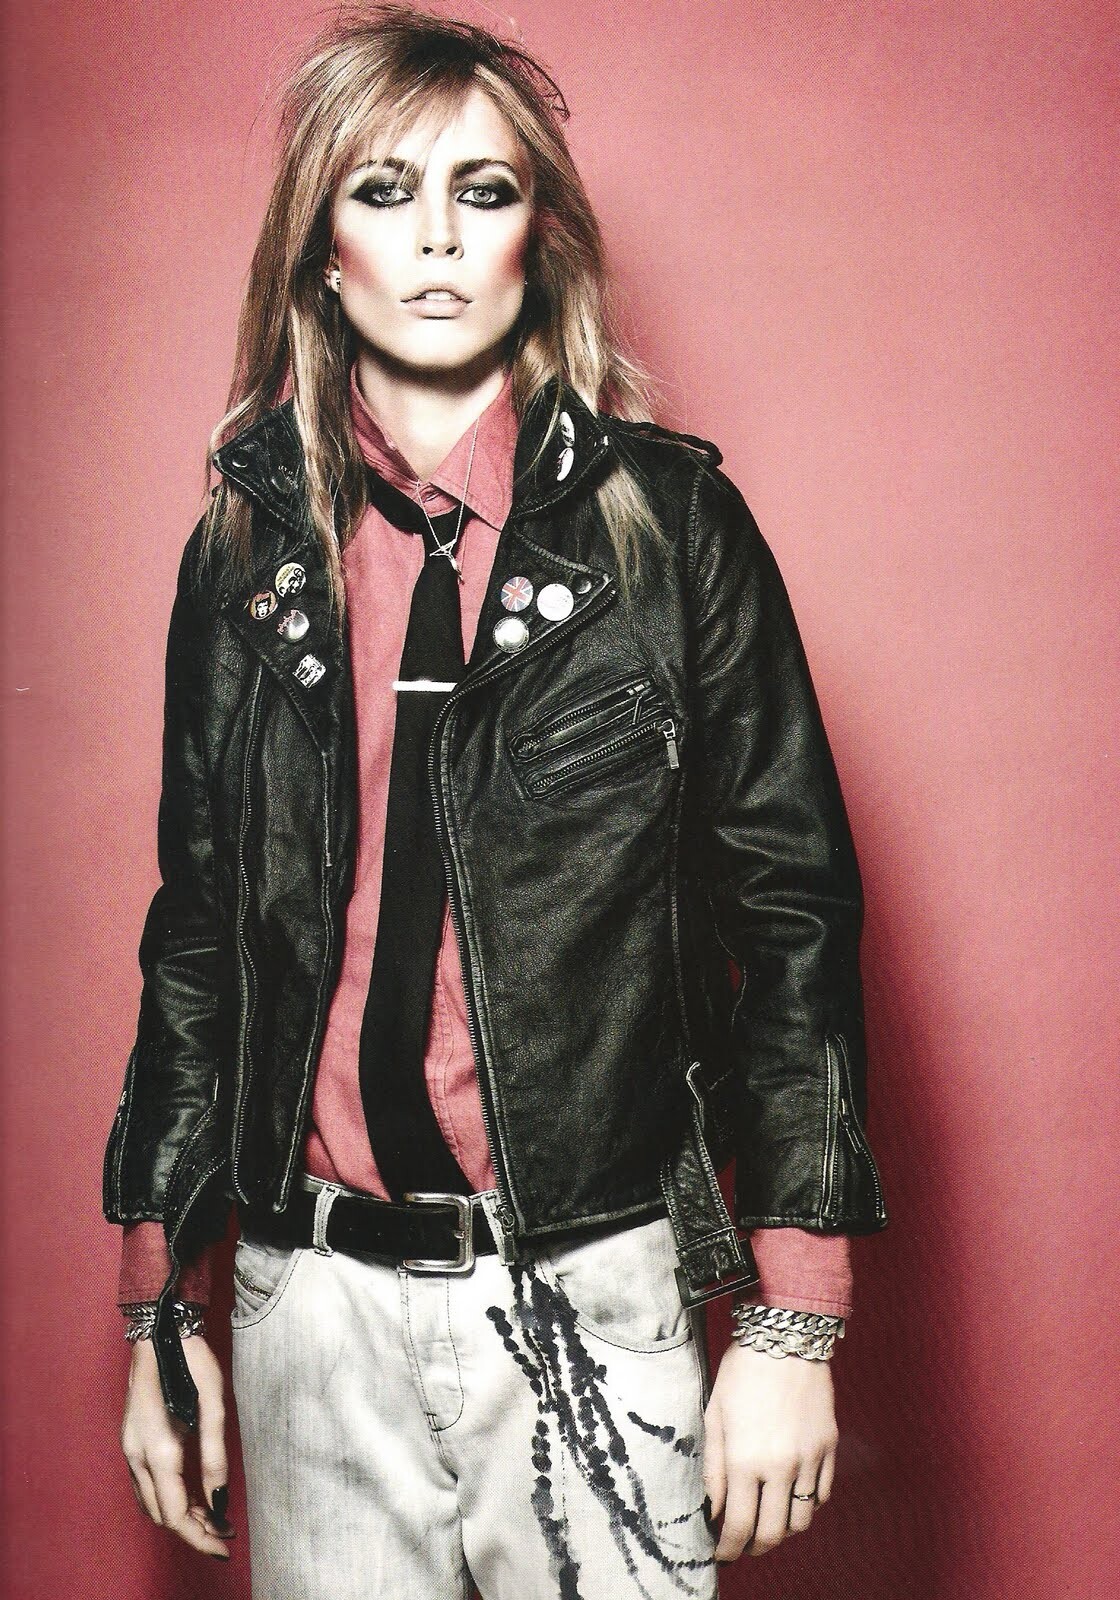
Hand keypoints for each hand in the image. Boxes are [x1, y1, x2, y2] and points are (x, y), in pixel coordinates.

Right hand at [121, 1333, 233, 1558]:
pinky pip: (146, 1486)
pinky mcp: (131, 1442)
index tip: (226, 1547)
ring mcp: (129, 1449)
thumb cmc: (191, 1362)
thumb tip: (220, 1498)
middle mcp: (136, 1455)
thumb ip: (215, 1454)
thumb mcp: (214, 1404)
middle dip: (193, 1532)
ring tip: (213, 1517)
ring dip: (180, 1517)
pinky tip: (191, 1496)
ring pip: (151, 1504)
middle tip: (226, 1534)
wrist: (159, 1332)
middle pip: (161, 1515)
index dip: (201, 1537)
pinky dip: (168, 1500)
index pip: (175, 1514)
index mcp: (158, 1449)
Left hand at [702, 1339, 837, 1561]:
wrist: (786, 1337)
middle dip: (754, 1547)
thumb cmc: (742, 1372)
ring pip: (801, 1521)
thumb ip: (713, 1469)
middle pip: (773, 1533)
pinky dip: (807, 1506)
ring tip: (766, 1521)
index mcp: (745, 1459)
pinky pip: (822, 1496)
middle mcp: (781, 1467)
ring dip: (783, 1530)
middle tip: (742, 1545)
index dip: (728, 1548)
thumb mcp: (714, 1415)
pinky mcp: (829, 1448)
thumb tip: (711, 1510)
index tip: (721, 1553)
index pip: (738, 1526)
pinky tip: (790, 1498)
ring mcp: (809, 1459)